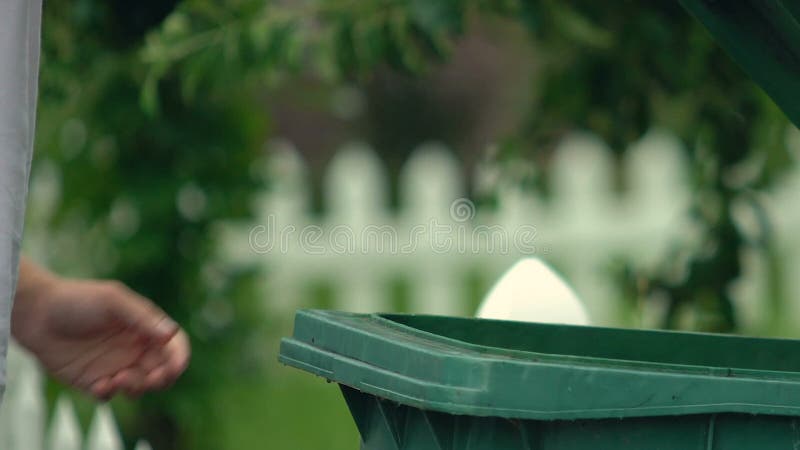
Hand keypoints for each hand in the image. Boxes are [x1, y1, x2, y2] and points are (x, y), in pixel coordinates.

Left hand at [12, 260, 189, 399]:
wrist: (36, 314)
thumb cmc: (77, 300)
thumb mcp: (113, 301)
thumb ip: (142, 317)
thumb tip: (171, 334)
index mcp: (145, 327)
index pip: (174, 346)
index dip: (179, 357)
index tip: (175, 367)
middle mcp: (134, 348)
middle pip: (162, 370)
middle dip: (161, 378)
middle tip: (150, 378)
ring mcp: (115, 365)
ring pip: (140, 386)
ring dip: (136, 387)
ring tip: (117, 379)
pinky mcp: (93, 380)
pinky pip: (110, 395)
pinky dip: (109, 394)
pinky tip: (99, 385)